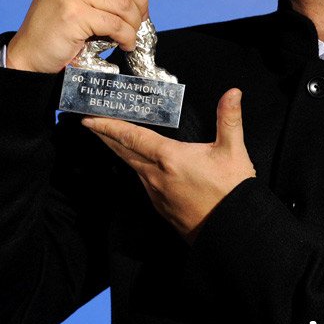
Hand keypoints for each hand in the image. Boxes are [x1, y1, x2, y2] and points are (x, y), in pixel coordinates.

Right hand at [7, 0, 154, 72]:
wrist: (30, 51)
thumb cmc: (58, 22)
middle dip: (140, 2)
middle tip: (141, 17)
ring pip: (124, 3)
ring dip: (134, 23)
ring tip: (130, 33)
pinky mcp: (73, 14)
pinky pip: (117, 24)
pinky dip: (127, 37)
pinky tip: (124, 43)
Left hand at [81, 88, 254, 243]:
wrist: (232, 230)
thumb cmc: (231, 191)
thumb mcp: (233, 151)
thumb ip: (229, 119)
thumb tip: (233, 93)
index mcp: (169, 158)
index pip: (131, 137)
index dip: (109, 126)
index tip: (90, 118)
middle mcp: (156, 176)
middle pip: (123, 152)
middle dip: (105, 136)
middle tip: (91, 124)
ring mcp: (156, 193)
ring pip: (132, 167)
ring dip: (121, 152)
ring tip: (114, 139)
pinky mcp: (161, 207)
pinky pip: (144, 182)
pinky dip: (137, 168)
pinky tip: (142, 165)